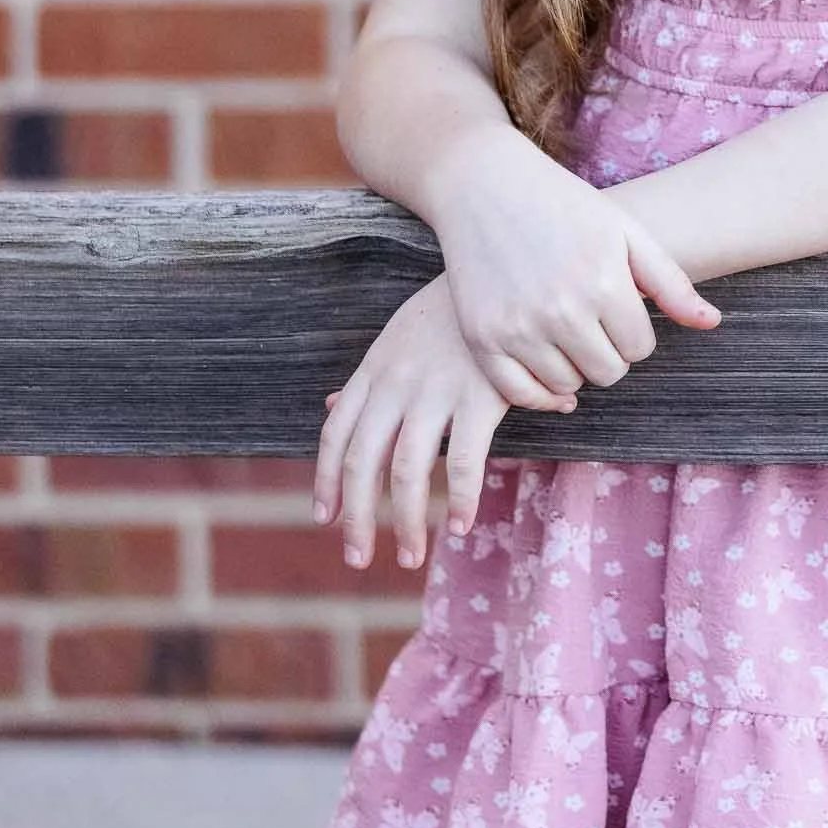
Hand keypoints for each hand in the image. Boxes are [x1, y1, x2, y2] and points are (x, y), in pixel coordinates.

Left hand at [312, 271, 547, 570]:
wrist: (500, 268)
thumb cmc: (450, 308)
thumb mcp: (396, 336)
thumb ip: (367, 378)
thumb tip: (331, 405)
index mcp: (375, 370)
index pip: (337, 435)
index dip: (327, 481)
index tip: (327, 519)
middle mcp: (397, 384)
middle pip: (363, 463)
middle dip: (358, 519)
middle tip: (359, 559)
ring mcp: (437, 391)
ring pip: (407, 472)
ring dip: (405, 522)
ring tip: (410, 555)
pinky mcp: (482, 397)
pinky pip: (463, 462)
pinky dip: (459, 500)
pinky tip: (460, 524)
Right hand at [431, 154, 721, 407]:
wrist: (485, 184)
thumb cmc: (563, 205)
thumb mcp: (625, 231)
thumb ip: (670, 282)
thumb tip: (712, 323)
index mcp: (604, 282)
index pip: (639, 348)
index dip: (633, 332)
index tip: (616, 309)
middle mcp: (562, 310)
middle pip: (607, 373)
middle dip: (607, 352)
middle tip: (591, 320)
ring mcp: (518, 327)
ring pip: (567, 387)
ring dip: (572, 367)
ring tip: (564, 329)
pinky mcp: (482, 338)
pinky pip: (520, 395)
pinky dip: (537, 390)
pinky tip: (545, 365)